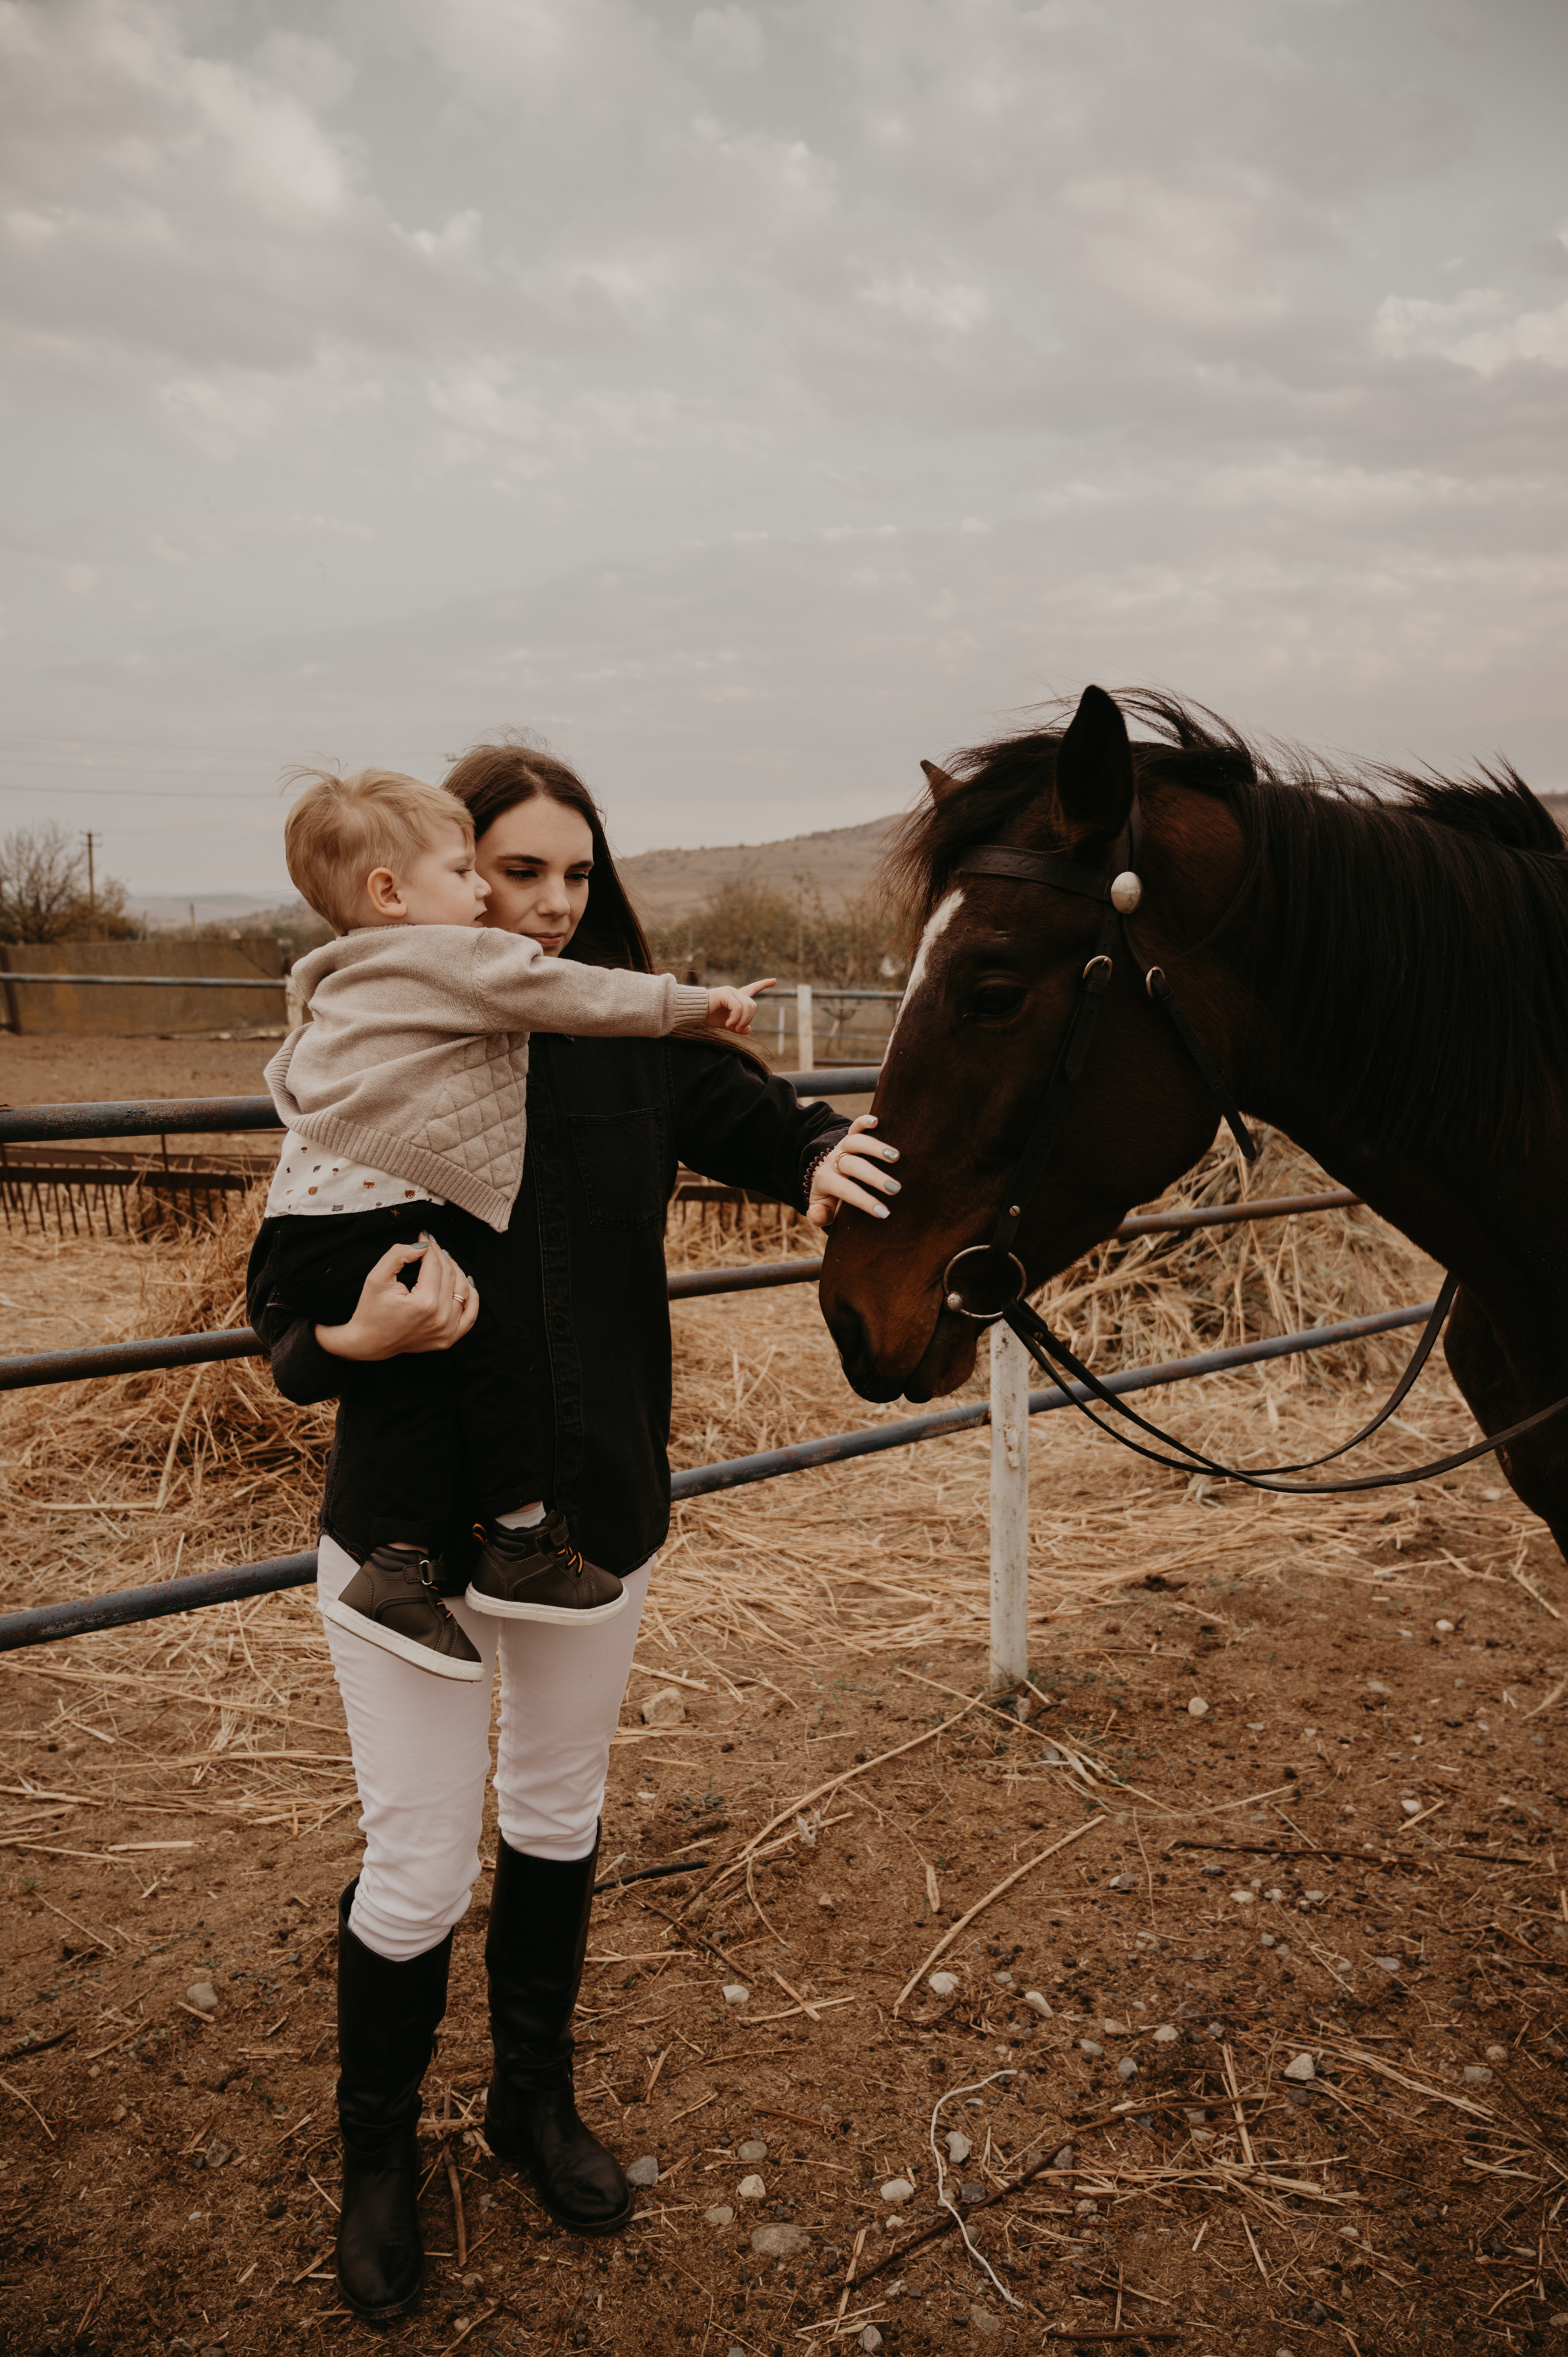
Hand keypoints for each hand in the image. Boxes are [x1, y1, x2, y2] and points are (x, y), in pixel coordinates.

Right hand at [315, 1237, 480, 1361]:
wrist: (369, 1342)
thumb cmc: (371, 1309)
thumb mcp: (377, 1277)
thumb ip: (398, 1255)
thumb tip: (422, 1246)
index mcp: (424, 1303)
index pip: (434, 1265)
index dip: (429, 1247)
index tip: (423, 1237)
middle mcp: (440, 1318)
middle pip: (450, 1275)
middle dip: (441, 1256)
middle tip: (431, 1246)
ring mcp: (447, 1331)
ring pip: (463, 1291)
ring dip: (456, 1271)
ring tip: (444, 1260)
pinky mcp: (449, 1339)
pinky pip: (470, 1314)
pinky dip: (471, 1296)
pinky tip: (465, 1282)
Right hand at [704, 977, 775, 1032]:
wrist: (694, 1011)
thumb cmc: (708, 1016)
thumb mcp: (726, 1024)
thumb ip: (738, 1027)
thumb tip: (748, 1030)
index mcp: (736, 997)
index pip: (752, 989)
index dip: (763, 984)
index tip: (774, 980)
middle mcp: (735, 992)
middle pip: (753, 1006)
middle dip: (748, 1019)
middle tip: (737, 1029)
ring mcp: (731, 992)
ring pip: (747, 1007)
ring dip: (742, 1021)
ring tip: (732, 1027)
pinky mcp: (725, 994)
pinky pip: (738, 1008)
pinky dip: (735, 1019)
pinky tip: (728, 1024)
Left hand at [806, 1114, 900, 1229]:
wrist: (825, 1174)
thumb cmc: (830, 1197)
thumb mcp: (821, 1209)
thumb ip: (818, 1215)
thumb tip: (816, 1215)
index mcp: (825, 1180)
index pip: (845, 1190)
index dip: (864, 1201)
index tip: (884, 1212)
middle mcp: (833, 1161)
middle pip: (852, 1165)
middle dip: (874, 1176)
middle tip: (895, 1188)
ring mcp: (842, 1146)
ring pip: (856, 1142)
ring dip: (875, 1148)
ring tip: (896, 1157)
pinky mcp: (849, 1135)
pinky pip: (855, 1126)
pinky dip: (864, 1121)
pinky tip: (877, 1121)